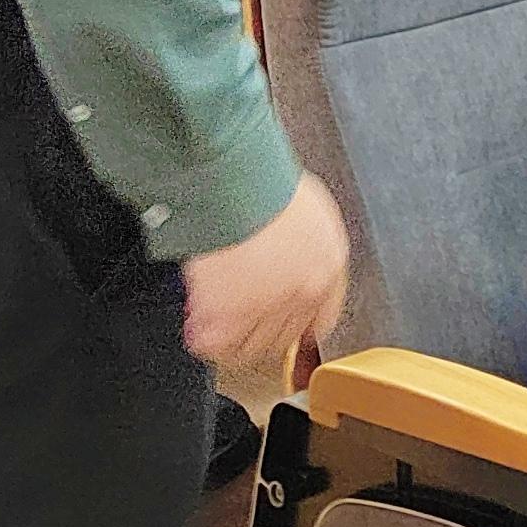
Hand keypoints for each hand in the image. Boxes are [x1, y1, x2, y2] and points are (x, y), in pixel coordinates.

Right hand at [182, 172, 350, 371]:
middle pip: (284, 336)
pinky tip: (199, 329)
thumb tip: (290, 251)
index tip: (288, 332)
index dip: (299, 326)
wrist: (237, 181)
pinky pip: (217, 343)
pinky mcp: (229, 314)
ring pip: (251, 346)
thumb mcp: (307, 208)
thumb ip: (305, 239)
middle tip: (239, 326)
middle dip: (260, 333)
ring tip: (214, 328)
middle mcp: (304, 290)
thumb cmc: (267, 181)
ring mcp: (267, 306)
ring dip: (232, 339)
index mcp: (328, 263)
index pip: (322, 317)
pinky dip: (204, 339)